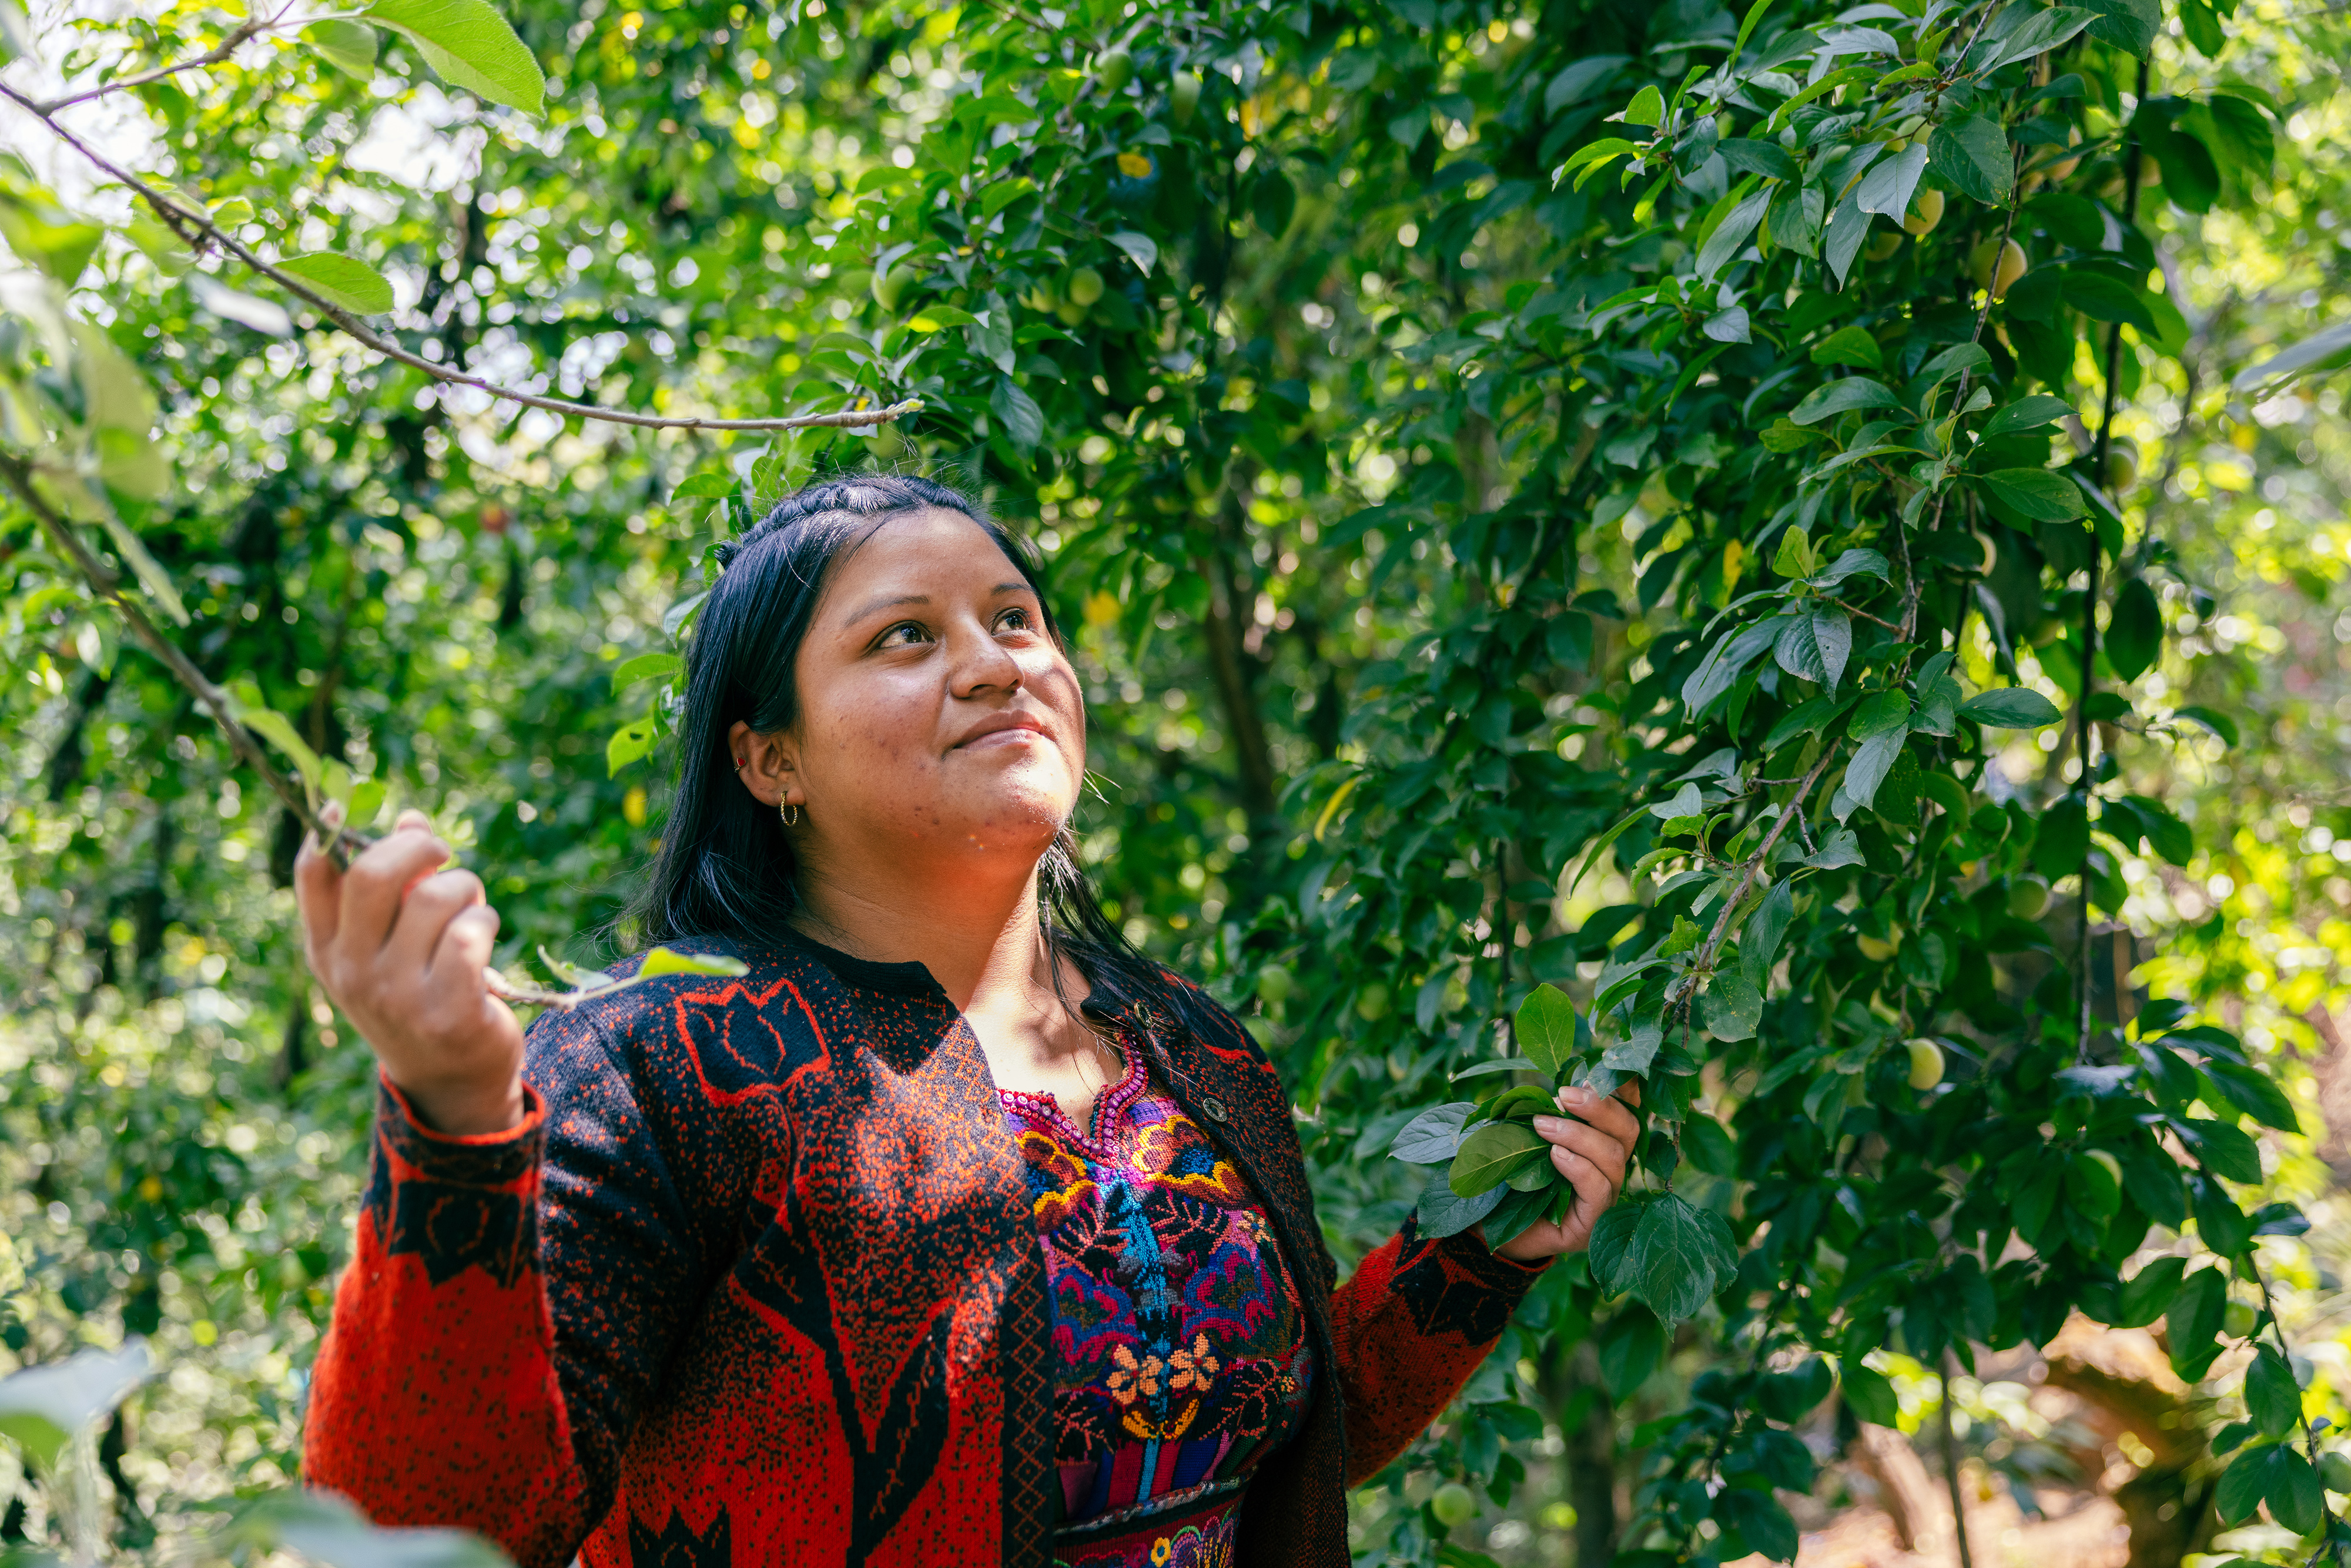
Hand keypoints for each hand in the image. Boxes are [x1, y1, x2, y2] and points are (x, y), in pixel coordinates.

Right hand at [295, 806, 526, 1134]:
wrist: (449, 1080)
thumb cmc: (421, 992)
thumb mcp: (391, 944)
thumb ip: (395, 885)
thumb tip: (410, 820)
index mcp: (328, 950)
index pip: (313, 878)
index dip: (326, 834)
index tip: (343, 809)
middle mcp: (353, 972)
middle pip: (373, 875)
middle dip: (418, 848)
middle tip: (442, 853)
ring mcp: (398, 995)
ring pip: (435, 898)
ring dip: (466, 889)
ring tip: (472, 910)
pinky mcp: (448, 1011)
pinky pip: (471, 935)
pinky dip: (486, 921)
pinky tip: (486, 936)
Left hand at [1491, 1082, 1641, 1263]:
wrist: (1486, 1225)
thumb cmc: (1506, 1172)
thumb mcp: (1523, 1133)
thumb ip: (1545, 1111)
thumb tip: (1558, 1088)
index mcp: (1600, 1140)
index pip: (1626, 1110)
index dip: (1626, 1088)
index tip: (1609, 1066)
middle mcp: (1610, 1167)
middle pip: (1628, 1129)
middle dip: (1599, 1106)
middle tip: (1563, 1096)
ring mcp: (1605, 1198)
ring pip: (1613, 1156)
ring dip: (1578, 1134)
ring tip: (1542, 1125)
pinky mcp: (1591, 1224)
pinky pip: (1598, 1189)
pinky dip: (1578, 1166)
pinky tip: (1555, 1155)